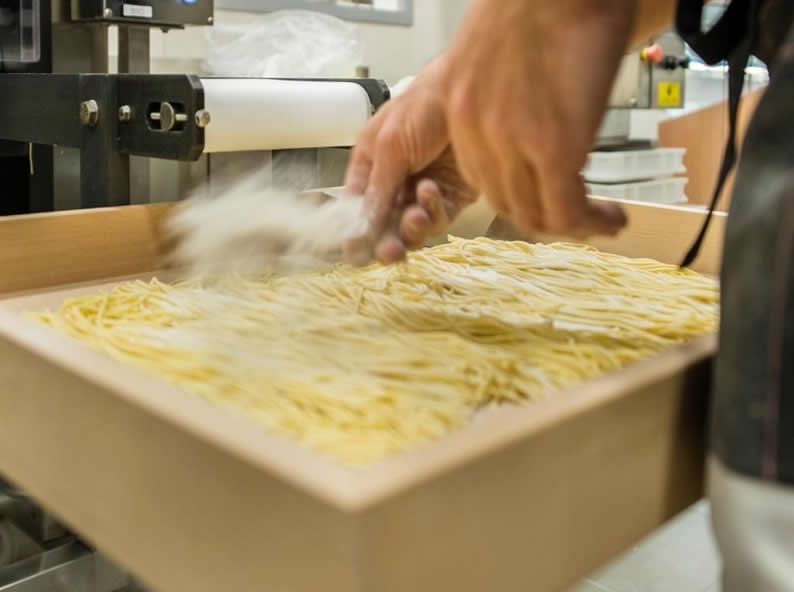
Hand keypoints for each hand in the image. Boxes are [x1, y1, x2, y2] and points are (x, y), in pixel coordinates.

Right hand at [343, 61, 476, 264]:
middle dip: (386, 240)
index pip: (357, 208)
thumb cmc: (423, 107)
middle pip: (385, 225)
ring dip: (412, 228)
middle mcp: (394, 181)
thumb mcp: (390, 148)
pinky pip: (439, 218)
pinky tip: (432, 193)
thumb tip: (356, 232)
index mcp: (370, 164)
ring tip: (416, 216)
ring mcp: (423, 190)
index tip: (356, 256)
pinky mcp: (453, 196)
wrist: (472, 92)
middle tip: (390, 252)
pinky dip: (434, 211)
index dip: (355, 233)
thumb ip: (376, 192)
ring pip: (412, 228)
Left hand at [440, 0, 632, 236]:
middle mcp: (477, 134)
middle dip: (544, 215)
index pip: (484, 178)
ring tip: (602, 219)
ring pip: (536, 215)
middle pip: (506, 203)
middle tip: (579, 212)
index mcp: (459, 113)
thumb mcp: (499, 55)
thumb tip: (534, 120)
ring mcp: (512, 143)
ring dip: (572, 225)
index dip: (519, 194)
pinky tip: (615, 217)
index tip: (548, 195)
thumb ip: (506, 98)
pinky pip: (568, 209)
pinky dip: (593, 222)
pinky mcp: (553, 145)